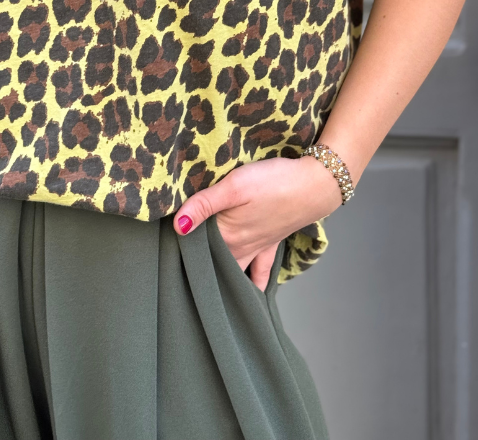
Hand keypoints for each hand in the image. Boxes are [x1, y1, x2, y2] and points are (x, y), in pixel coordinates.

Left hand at [172, 155, 342, 290]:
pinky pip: (261, 272)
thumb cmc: (274, 182)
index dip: (178, 250)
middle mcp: (241, 248)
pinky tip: (250, 294)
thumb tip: (178, 226)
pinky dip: (255, 284)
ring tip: (203, 293)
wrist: (315, 185)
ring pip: (234, 272)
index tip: (162, 253)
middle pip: (212, 265)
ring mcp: (257, 248)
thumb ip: (204, 205)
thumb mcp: (235, 186)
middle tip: (175, 277)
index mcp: (228, 236)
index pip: (195, 249)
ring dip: (220, 280)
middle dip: (196, 270)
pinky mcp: (272, 243)